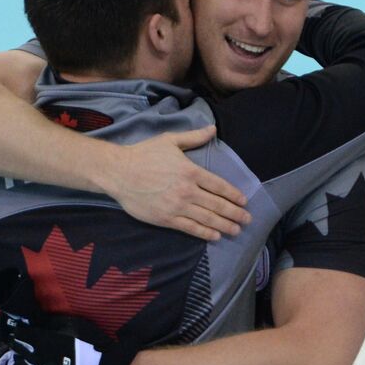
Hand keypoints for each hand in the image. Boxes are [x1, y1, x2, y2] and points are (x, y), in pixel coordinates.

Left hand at [6, 320, 137, 364]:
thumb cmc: (89, 344)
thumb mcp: (74, 325)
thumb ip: (56, 323)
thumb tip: (43, 320)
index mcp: (41, 341)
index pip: (22, 335)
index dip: (18, 332)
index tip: (15, 330)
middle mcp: (37, 358)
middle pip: (20, 351)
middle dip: (15, 346)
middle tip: (12, 343)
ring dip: (21, 361)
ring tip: (18, 358)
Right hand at [102, 127, 250, 239]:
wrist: (117, 172)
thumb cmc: (143, 154)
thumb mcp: (169, 140)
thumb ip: (194, 137)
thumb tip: (213, 129)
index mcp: (191, 171)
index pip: (219, 186)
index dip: (234, 195)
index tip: (244, 201)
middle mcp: (187, 190)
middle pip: (218, 205)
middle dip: (235, 213)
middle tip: (248, 219)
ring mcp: (177, 206)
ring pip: (207, 218)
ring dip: (225, 225)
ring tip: (237, 230)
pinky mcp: (166, 218)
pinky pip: (190, 228)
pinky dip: (205, 233)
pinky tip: (215, 235)